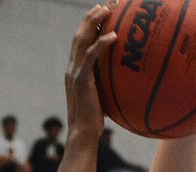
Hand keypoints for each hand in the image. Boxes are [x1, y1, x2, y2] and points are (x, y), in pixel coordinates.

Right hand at [65, 5, 115, 139]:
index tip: (99, 15)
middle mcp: (72, 68)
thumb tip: (124, 81)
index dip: (87, 27)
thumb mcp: (101, 98)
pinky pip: (92, 56)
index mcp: (74, 71)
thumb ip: (107, 85)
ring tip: (106, 10)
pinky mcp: (81, 80)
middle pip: (78, 35)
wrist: (82, 134)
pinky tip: (114, 36)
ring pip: (82, 40)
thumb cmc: (94, 122)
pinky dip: (102, 44)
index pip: (79, 44)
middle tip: (103, 6)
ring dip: (93, 23)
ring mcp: (75, 73)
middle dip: (89, 18)